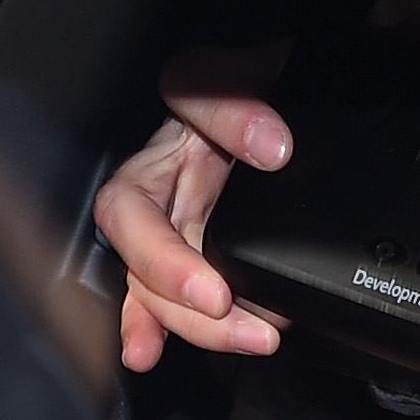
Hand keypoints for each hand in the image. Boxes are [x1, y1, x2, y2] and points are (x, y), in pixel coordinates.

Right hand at [88, 86, 293, 369]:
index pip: (132, 214)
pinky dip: (198, 329)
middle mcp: (162, 204)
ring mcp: (186, 232)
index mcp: (153, 161)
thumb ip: (234, 102)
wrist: (288, 89)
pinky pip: (193, 300)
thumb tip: (270, 149)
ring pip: (166, 295)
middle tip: (240, 328)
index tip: (212, 292)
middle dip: (185, 311)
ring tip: (250, 341)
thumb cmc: (247, 79)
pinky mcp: (213, 254)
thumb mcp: (230, 70)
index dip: (162, 261)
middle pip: (145, 273)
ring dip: (200, 329)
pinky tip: (201, 349)